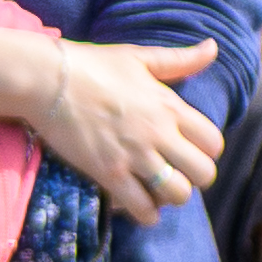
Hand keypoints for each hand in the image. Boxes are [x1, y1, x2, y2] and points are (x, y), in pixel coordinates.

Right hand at [32, 40, 227, 220]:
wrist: (48, 79)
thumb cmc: (93, 66)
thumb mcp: (141, 57)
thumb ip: (180, 59)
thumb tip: (212, 47)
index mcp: (170, 106)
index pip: (213, 142)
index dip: (206, 151)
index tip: (189, 151)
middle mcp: (159, 133)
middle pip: (204, 174)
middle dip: (194, 178)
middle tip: (175, 173)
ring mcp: (135, 156)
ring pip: (178, 194)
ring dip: (170, 197)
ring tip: (156, 189)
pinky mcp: (110, 173)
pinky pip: (143, 208)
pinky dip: (145, 213)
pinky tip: (137, 204)